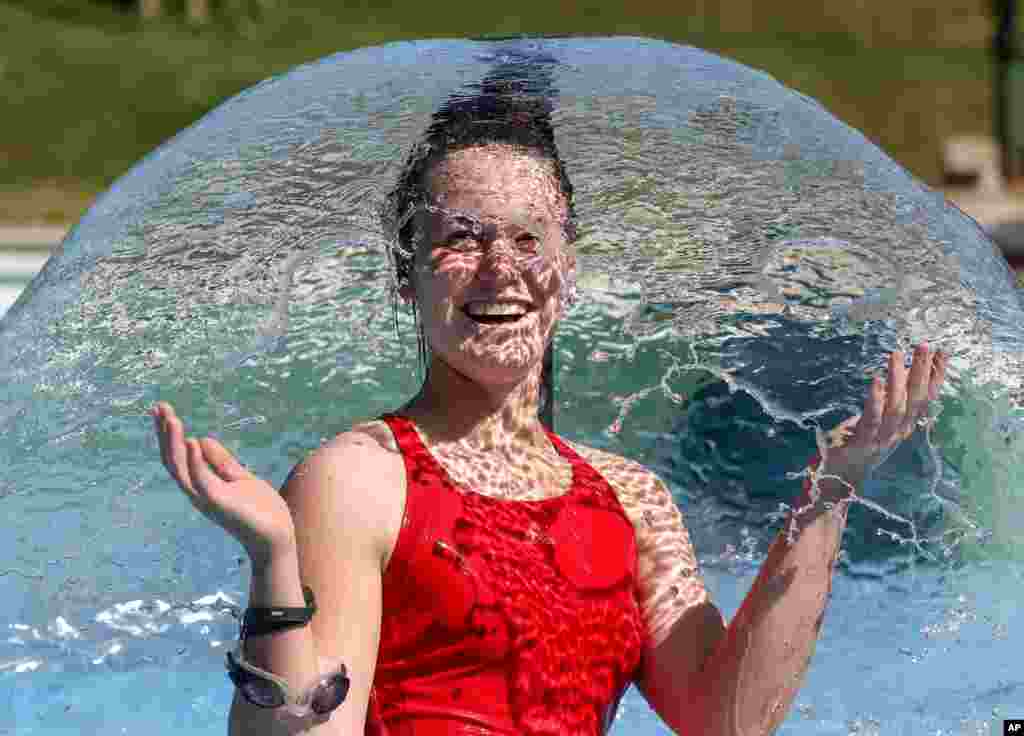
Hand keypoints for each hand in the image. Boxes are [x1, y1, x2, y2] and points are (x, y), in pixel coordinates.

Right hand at [152, 402, 295, 566]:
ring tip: (171, 419)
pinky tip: (193, 441)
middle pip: (173, 461)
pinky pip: (202, 481)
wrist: (277, 538)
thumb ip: (221, 461)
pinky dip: (195, 461)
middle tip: (158, 407)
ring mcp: (207, 499)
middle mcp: (198, 492)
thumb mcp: (241, 478)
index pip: (179, 456)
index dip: (169, 434)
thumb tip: (201, 439)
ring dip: (174, 443)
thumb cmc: (260, 511)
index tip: (162, 410)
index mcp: (202, 484)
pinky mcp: (219, 504)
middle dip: (165, 434)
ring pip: (181, 469)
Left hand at [818, 343, 947, 496]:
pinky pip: (871, 419)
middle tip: (924, 345)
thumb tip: (904, 369)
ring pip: (896, 407)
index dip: (936, 376)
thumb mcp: (879, 416)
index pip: (926, 397)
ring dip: (897, 379)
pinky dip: (875, 400)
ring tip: (896, 355)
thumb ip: (892, 396)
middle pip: (915, 399)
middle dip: (922, 371)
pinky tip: (877, 380)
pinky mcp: (862, 443)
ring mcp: (882, 439)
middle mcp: (899, 432)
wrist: (839, 477)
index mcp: (906, 425)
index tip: (942, 352)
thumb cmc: (858, 441)